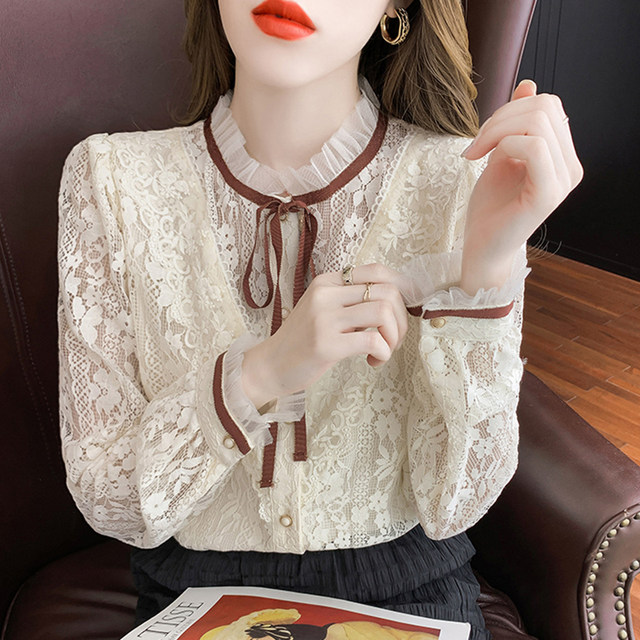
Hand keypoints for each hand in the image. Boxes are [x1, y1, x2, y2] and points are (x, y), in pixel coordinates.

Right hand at [241, 264, 408, 408]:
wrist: (269, 366)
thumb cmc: (302, 341)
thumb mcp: (324, 310)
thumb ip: (351, 302)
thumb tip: (395, 301)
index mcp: (327, 282)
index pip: (377, 271)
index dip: (401, 289)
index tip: (404, 309)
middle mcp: (325, 294)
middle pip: (387, 291)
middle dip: (401, 319)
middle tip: (392, 339)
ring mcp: (324, 319)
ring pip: (383, 312)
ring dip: (394, 336)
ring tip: (383, 350)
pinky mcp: (326, 344)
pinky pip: (373, 340)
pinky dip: (383, 352)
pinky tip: (373, 361)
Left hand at [461, 79, 583, 293]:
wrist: (482, 247)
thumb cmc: (490, 208)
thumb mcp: (500, 155)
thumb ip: (515, 124)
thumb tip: (528, 84)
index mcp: (562, 156)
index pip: (548, 105)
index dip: (510, 109)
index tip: (482, 135)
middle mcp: (570, 167)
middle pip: (545, 107)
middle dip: (501, 117)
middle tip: (475, 144)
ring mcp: (563, 181)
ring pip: (539, 122)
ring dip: (497, 130)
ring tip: (476, 152)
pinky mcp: (549, 194)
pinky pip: (534, 147)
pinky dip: (505, 144)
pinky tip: (487, 161)